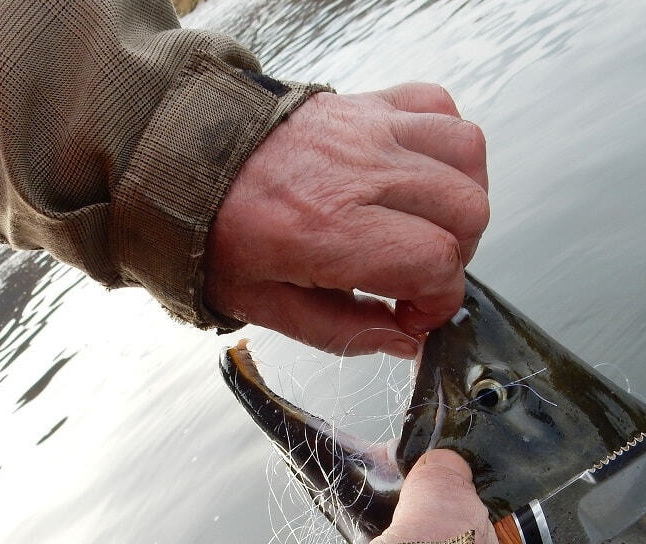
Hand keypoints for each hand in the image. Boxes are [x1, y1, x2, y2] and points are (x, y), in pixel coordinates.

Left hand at [205, 83, 488, 357]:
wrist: (178, 160)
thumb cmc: (217, 235)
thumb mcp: (267, 306)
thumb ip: (344, 331)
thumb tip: (407, 339)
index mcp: (327, 230)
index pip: (436, 261)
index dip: (439, 300)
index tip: (413, 314)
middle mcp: (356, 171)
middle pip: (467, 209)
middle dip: (457, 255)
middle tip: (418, 275)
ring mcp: (365, 128)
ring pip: (465, 152)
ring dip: (462, 196)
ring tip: (429, 225)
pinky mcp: (365, 102)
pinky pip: (437, 107)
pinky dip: (444, 143)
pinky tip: (419, 175)